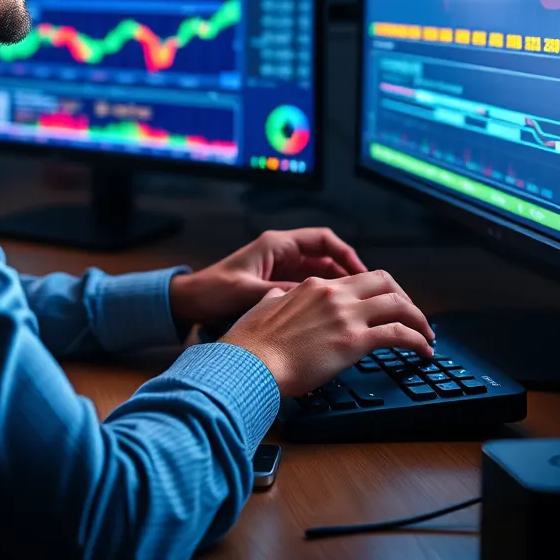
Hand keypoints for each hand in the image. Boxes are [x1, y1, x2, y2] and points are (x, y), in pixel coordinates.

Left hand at [169, 227, 367, 328]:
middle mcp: (282, 254)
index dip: (346, 255)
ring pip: (320, 277)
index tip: (362, 273)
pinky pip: (309, 290)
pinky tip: (333, 318)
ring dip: (338, 290)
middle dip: (348, 275)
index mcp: (277, 245)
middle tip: (369, 295)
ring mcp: (281, 270)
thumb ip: (280, 292)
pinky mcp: (277, 287)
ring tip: (357, 309)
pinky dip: (323, 301)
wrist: (190, 302)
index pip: (323, 241)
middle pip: (326, 259)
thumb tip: (312, 300)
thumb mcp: (248, 291)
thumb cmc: (213, 291)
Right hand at [219, 270, 434, 396]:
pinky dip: (417, 341)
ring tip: (426, 336)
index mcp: (315, 286)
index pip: (358, 279)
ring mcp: (346, 315)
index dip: (378, 292)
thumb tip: (281, 296)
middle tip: (412, 317)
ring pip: (398, 304)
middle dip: (404, 298)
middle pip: (385, 282)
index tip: (386, 307)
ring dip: (418, 319)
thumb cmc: (252, 343)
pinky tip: (423, 352)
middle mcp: (334, 294)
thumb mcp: (264, 306)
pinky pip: (399, 334)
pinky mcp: (355, 341)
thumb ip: (279, 298)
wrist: (251, 363)